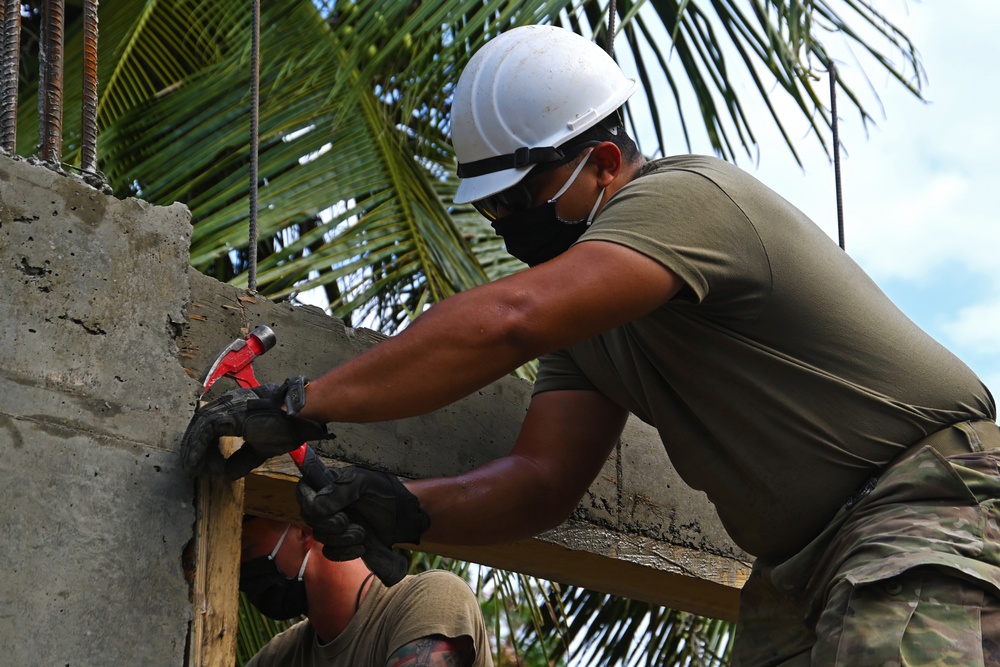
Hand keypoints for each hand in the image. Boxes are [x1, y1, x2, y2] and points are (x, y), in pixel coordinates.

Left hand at [181, 376, 330, 478]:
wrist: (301, 417)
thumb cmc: (288, 427)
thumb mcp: (261, 448)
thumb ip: (243, 459)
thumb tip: (228, 474)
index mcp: (238, 407)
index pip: (211, 422)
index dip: (202, 443)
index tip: (201, 461)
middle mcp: (230, 402)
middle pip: (201, 422)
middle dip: (193, 445)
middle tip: (191, 465)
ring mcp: (229, 406)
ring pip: (199, 426)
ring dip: (192, 449)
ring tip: (191, 467)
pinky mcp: (230, 414)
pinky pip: (204, 432)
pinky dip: (197, 449)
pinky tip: (195, 463)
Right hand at [296, 466, 430, 584]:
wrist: (405, 516)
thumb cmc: (387, 492)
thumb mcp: (366, 482)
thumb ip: (341, 490)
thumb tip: (317, 507)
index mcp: (329, 484)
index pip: (303, 491)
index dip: (309, 503)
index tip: (324, 510)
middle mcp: (327, 504)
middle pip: (310, 518)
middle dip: (329, 524)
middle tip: (348, 521)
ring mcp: (334, 524)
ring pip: (320, 536)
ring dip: (341, 538)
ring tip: (362, 533)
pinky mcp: (342, 542)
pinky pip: (331, 552)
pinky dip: (345, 552)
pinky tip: (362, 546)